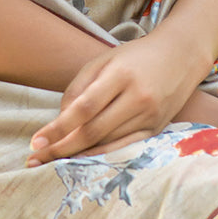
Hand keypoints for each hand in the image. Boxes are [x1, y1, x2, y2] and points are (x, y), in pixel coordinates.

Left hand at [27, 29, 201, 165]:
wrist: (181, 56)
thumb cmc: (136, 57)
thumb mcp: (104, 60)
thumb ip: (79, 87)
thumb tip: (59, 120)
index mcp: (121, 75)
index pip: (84, 108)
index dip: (58, 128)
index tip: (36, 141)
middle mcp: (138, 98)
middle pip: (94, 132)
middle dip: (62, 148)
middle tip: (36, 159)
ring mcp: (150, 117)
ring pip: (107, 144)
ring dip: (77, 156)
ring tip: (51, 162)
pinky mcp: (156, 130)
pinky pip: (124, 150)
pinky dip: (101, 158)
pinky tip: (81, 162)